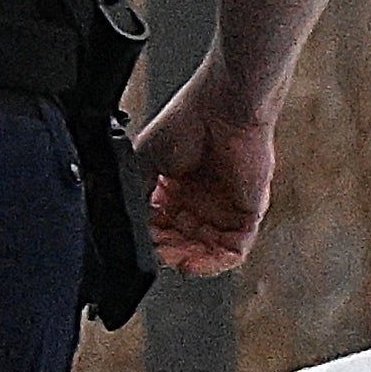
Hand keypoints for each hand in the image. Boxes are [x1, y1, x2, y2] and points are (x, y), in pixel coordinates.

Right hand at [134, 67, 277, 276]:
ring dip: (187, 261)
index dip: (147, 238)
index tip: (136, 240)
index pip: (159, 228)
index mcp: (175, 189)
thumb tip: (122, 220)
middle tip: (154, 251)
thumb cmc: (188, 120)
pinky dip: (213, 263)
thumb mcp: (145, 159)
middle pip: (181, 244)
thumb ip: (136, 192)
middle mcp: (200, 201)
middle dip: (165, 253)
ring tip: (172, 259)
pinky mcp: (248, 212)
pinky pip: (234, 250)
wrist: (223, 107)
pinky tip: (193, 262)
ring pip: (205, 252)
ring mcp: (224, 208)